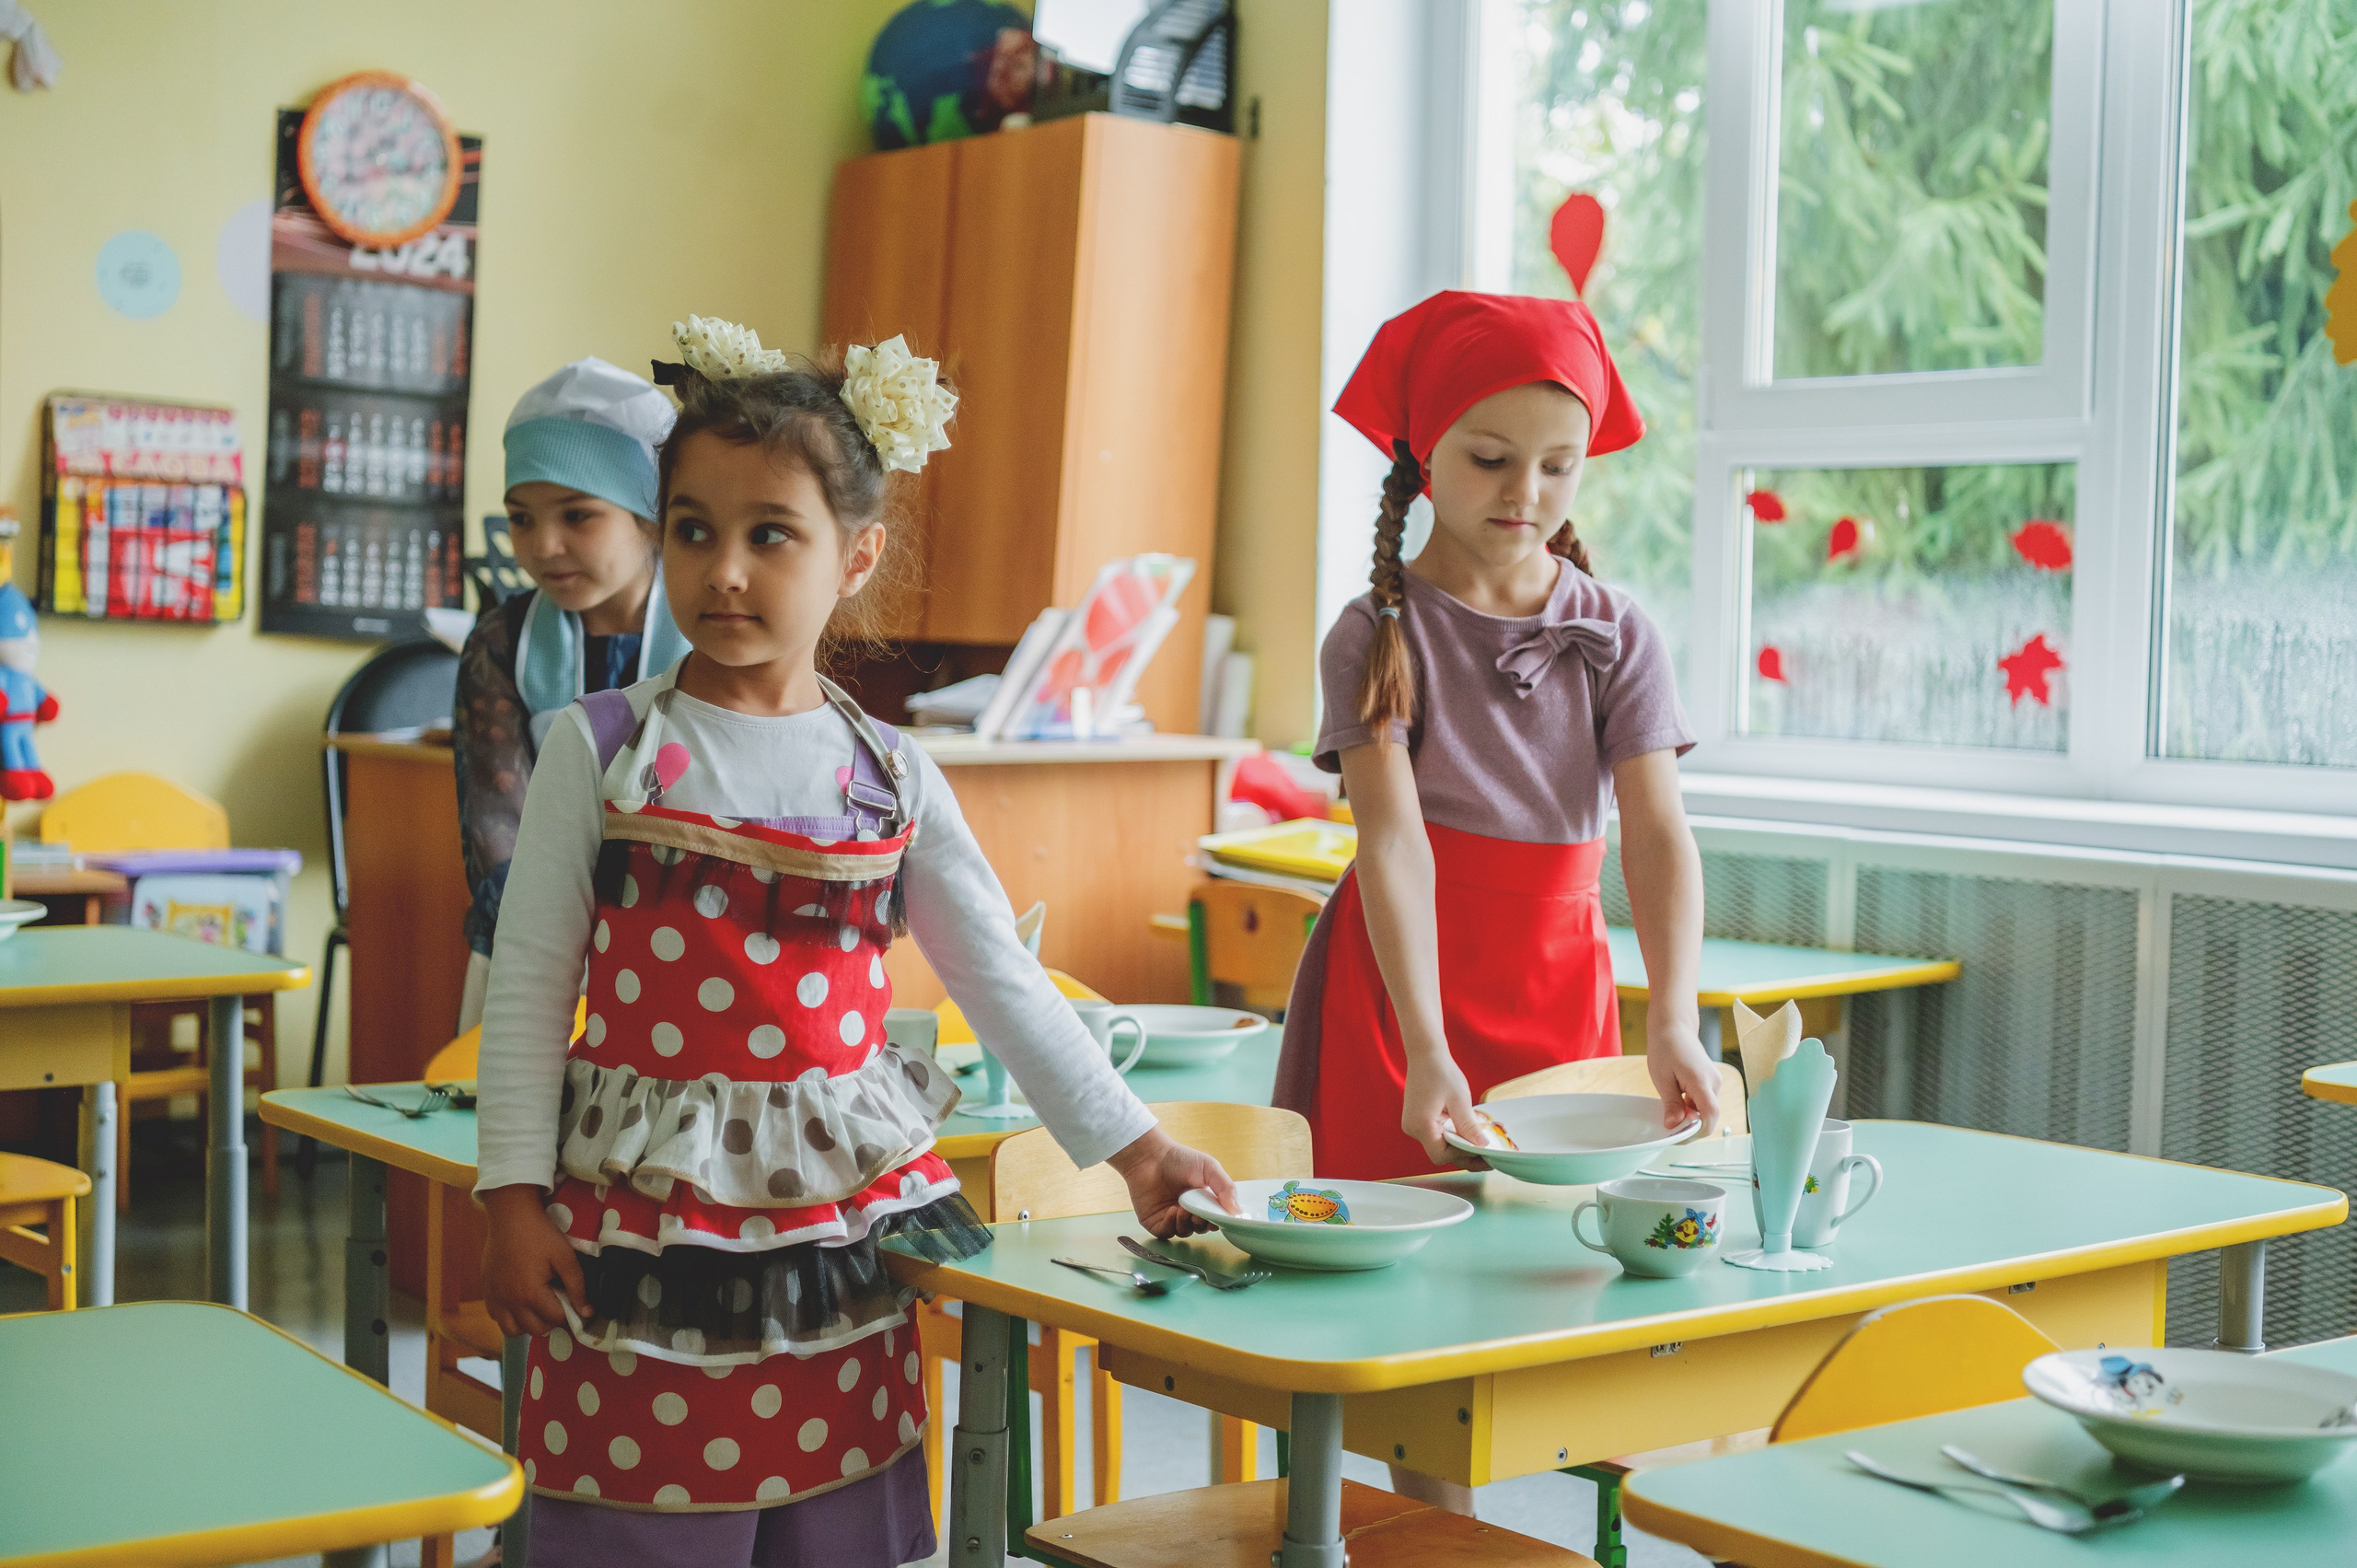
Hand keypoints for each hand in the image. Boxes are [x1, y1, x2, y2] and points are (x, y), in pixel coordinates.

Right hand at [480, 1184, 589, 1337]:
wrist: (510, 1216)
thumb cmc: (541, 1235)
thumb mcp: (565, 1257)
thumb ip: (578, 1287)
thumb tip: (587, 1313)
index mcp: (531, 1294)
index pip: (555, 1320)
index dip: (568, 1312)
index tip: (571, 1300)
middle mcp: (510, 1302)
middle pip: (535, 1329)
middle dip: (550, 1320)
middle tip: (556, 1302)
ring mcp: (495, 1298)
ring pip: (512, 1330)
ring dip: (528, 1324)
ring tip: (537, 1306)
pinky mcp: (486, 1291)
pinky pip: (496, 1317)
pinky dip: (508, 1317)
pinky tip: (519, 1301)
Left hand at [1106, 1126, 1238, 1237]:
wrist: (1150, 1156)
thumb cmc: (1179, 1159)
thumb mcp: (1209, 1168)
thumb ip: (1226, 1187)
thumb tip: (1237, 1211)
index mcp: (1203, 1201)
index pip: (1214, 1219)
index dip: (1217, 1221)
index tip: (1218, 1216)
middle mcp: (1188, 1211)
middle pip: (1201, 1228)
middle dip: (1201, 1223)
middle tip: (1197, 1212)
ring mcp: (1171, 1217)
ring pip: (1185, 1232)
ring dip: (1186, 1223)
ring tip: (1182, 1209)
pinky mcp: (1155, 1222)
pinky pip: (1166, 1233)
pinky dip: (1170, 1225)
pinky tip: (1171, 1211)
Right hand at [1403, 1043, 1486, 1169]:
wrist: (1425, 1055)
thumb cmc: (1441, 1072)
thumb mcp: (1460, 1100)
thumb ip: (1469, 1126)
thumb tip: (1482, 1146)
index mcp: (1421, 1125)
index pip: (1441, 1156)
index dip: (1461, 1155)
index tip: (1481, 1150)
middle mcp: (1413, 1129)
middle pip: (1440, 1153)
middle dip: (1463, 1153)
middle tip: (1485, 1153)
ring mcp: (1412, 1125)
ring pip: (1438, 1145)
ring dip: (1457, 1144)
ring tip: (1478, 1140)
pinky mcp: (1416, 1120)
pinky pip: (1435, 1135)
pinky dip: (1450, 1136)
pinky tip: (1464, 1130)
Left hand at [1645, 1015, 1722, 1134]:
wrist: (1674, 1027)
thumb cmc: (1666, 1048)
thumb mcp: (1662, 1078)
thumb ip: (1671, 1104)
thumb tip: (1673, 1126)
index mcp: (1702, 1081)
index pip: (1710, 1115)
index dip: (1697, 1131)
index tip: (1680, 1136)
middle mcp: (1714, 1082)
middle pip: (1709, 1115)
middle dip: (1691, 1125)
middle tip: (1670, 1126)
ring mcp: (1715, 1081)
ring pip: (1706, 1109)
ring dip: (1691, 1114)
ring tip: (1671, 1108)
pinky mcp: (1711, 1080)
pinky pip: (1705, 1100)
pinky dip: (1692, 1106)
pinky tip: (1678, 1099)